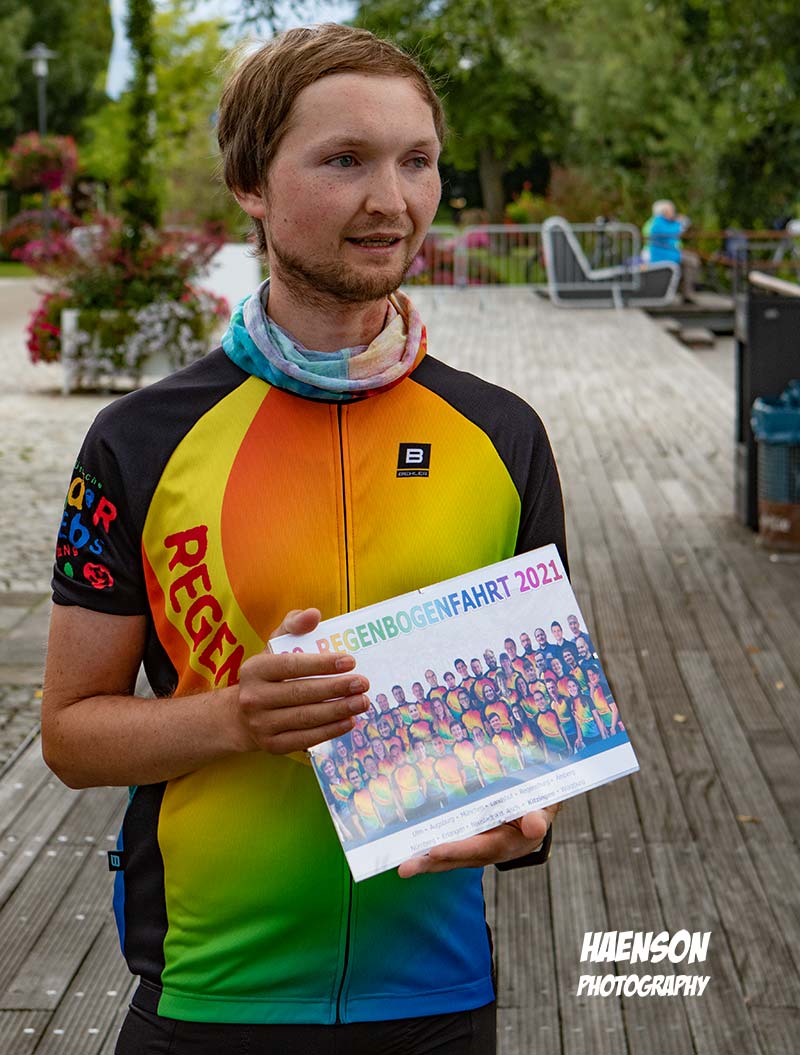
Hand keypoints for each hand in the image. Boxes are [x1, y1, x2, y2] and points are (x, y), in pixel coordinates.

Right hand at [234, 607, 369, 754]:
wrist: (241, 716)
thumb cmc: (269, 674)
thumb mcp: (275, 645)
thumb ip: (294, 625)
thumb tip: (314, 614)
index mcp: (254, 669)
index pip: (292, 665)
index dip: (322, 664)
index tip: (350, 661)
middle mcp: (253, 698)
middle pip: (301, 693)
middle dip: (336, 688)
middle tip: (363, 683)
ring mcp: (261, 724)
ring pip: (305, 718)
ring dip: (338, 710)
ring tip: (362, 702)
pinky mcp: (272, 746)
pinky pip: (305, 739)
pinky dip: (329, 731)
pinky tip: (349, 721)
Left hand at [397, 803, 559, 877]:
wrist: (536, 812)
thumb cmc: (538, 807)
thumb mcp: (544, 811)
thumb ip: (539, 818)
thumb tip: (535, 825)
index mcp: (506, 844)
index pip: (479, 848)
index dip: (457, 850)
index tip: (435, 851)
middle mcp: (487, 851)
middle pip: (456, 859)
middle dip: (430, 864)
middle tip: (405, 868)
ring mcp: (475, 848)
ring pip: (447, 857)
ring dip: (424, 861)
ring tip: (401, 865)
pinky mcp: (467, 841)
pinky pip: (446, 847)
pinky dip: (427, 851)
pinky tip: (408, 848)